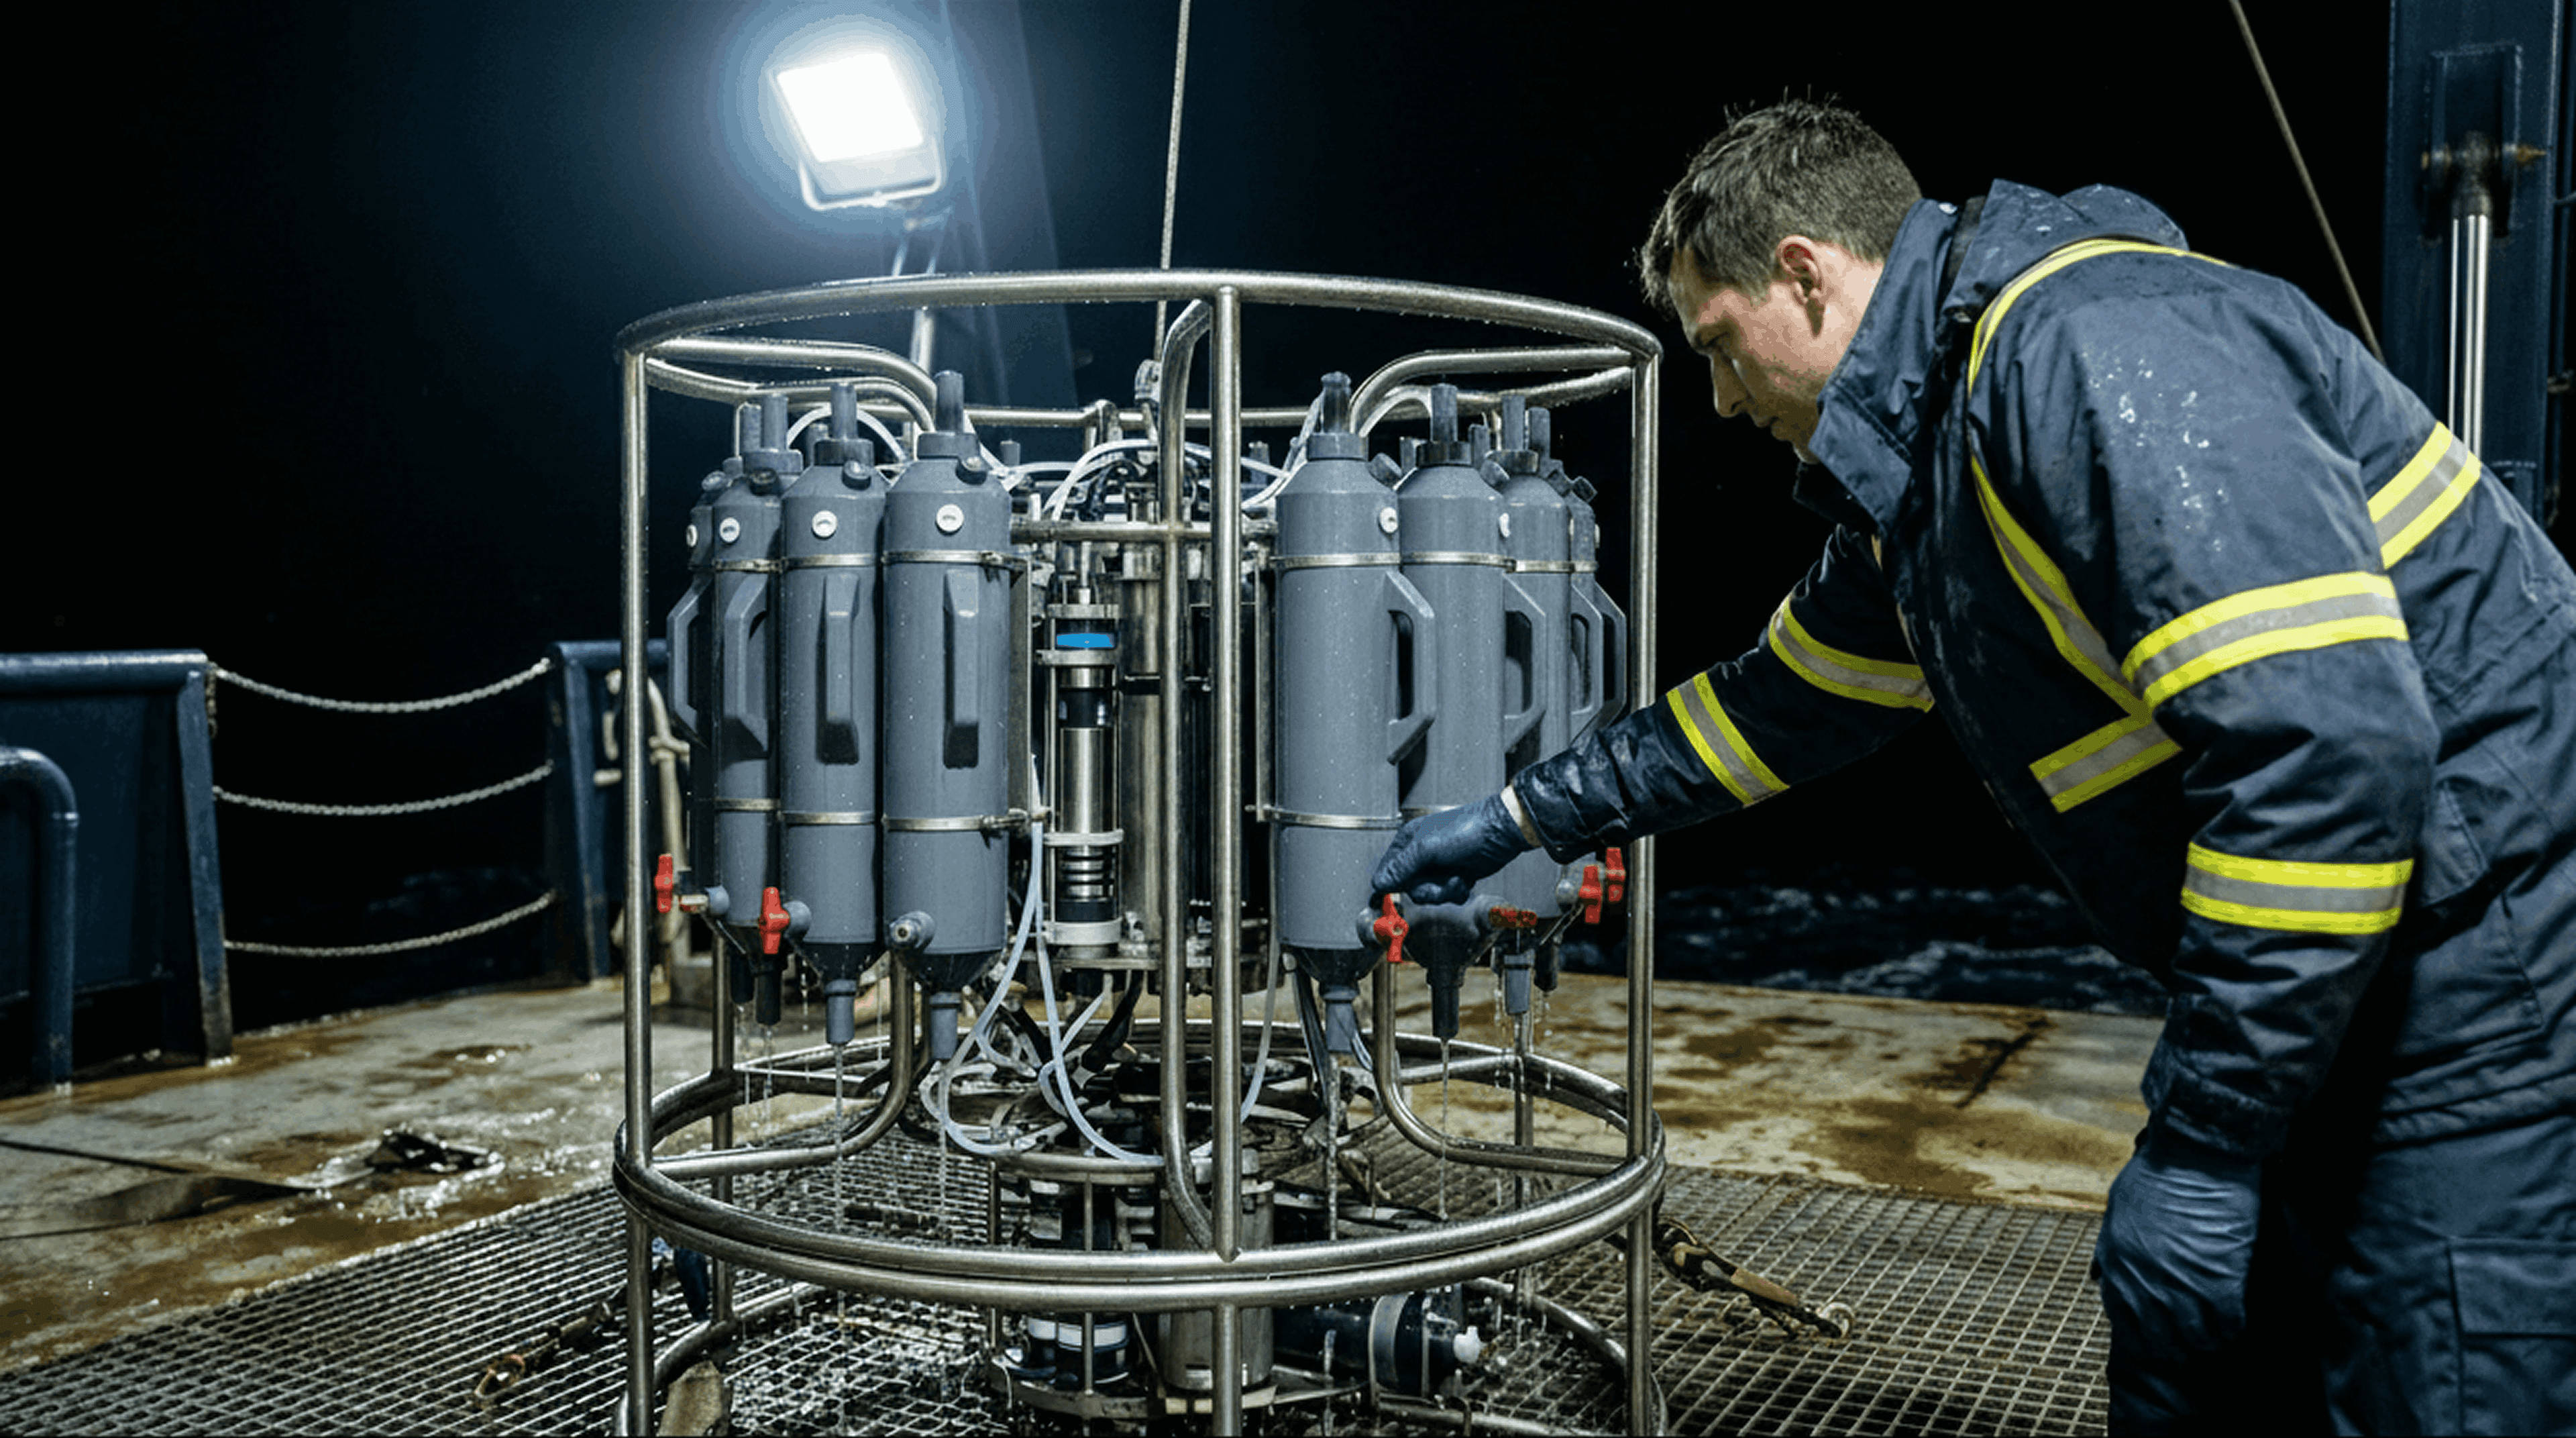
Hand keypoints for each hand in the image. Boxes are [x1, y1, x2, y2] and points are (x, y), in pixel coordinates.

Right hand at [1370, 792, 1532, 904]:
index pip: (1387, 870)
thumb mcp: (1427, 848)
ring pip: (1430, 894)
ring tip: (1457, 879)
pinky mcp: (1454, 875)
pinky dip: (1457, 891)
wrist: (1502, 832)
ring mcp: (1439, 867)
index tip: (1395, 896)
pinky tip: (1466, 879)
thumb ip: (1401, 866)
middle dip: (1428, 889)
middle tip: (1441, 882)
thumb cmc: (1467, 831)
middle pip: (1410, 888)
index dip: (1392, 884)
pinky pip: (1447, 895)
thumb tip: (1379, 882)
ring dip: (1445, 891)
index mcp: (1409, 841)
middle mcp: (1421, 854)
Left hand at [2095, 1127, 2260, 1411]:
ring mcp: (2185, 1285)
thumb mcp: (2118, 1210)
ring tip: (2216, 1337)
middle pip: (2161, 1340)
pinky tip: (2235, 1323)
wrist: (2196, 1155)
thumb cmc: (2157, 1173)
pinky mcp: (2222, 1281)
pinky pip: (2229, 1324)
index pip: (2124, 1322)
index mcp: (2119, 1264)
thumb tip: (2100, 1275)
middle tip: (2190, 1347)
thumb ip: (2109, 1247)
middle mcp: (2148, 1283)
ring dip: (2207, 1342)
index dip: (2143, 1337)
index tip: (2156, 1340)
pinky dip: (2233, 1328)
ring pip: (2198, 1339)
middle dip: (2176, 1349)